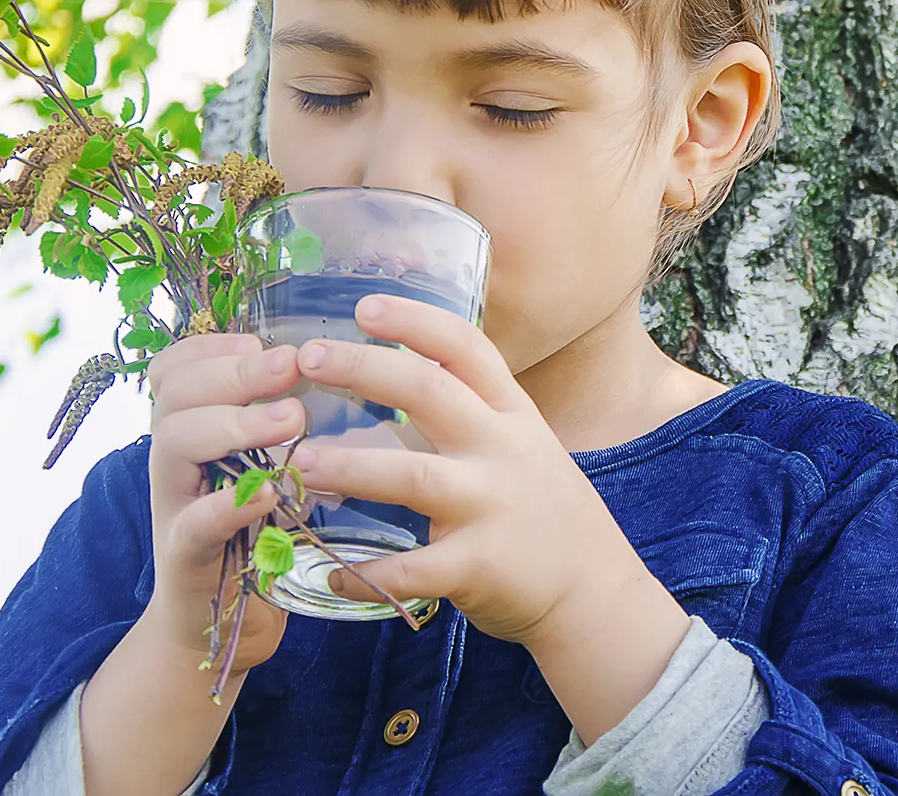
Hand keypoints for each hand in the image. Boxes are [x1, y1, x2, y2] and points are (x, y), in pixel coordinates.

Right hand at [139, 333, 311, 671]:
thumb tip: (315, 358)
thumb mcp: (259, 462)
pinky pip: (193, 524)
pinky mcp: (186, 558)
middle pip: (177, 395)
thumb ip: (270, 415)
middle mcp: (172, 460)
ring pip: (175, 444)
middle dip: (236, 373)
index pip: (175, 367)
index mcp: (189, 427)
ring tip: (291, 421)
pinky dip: (227, 506)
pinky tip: (265, 493)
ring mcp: (174, 507)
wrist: (223, 617)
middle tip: (292, 367)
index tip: (262, 339)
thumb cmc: (252, 527)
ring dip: (234, 425)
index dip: (213, 346)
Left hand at [286, 295, 686, 658]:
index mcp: (512, 414)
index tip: (365, 306)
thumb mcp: (522, 446)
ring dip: (352, 466)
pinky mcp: (480, 567)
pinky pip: (412, 570)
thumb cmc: (545, 512)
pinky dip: (368, 574)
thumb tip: (389, 382)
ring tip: (301, 462)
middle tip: (309, 358)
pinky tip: (332, 573)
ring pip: (414, 476)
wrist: (596, 591)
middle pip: (429, 392)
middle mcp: (503, 450)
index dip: (416, 321)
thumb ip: (470, 415)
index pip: (466, 348)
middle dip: (365, 369)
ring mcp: (493, 507)